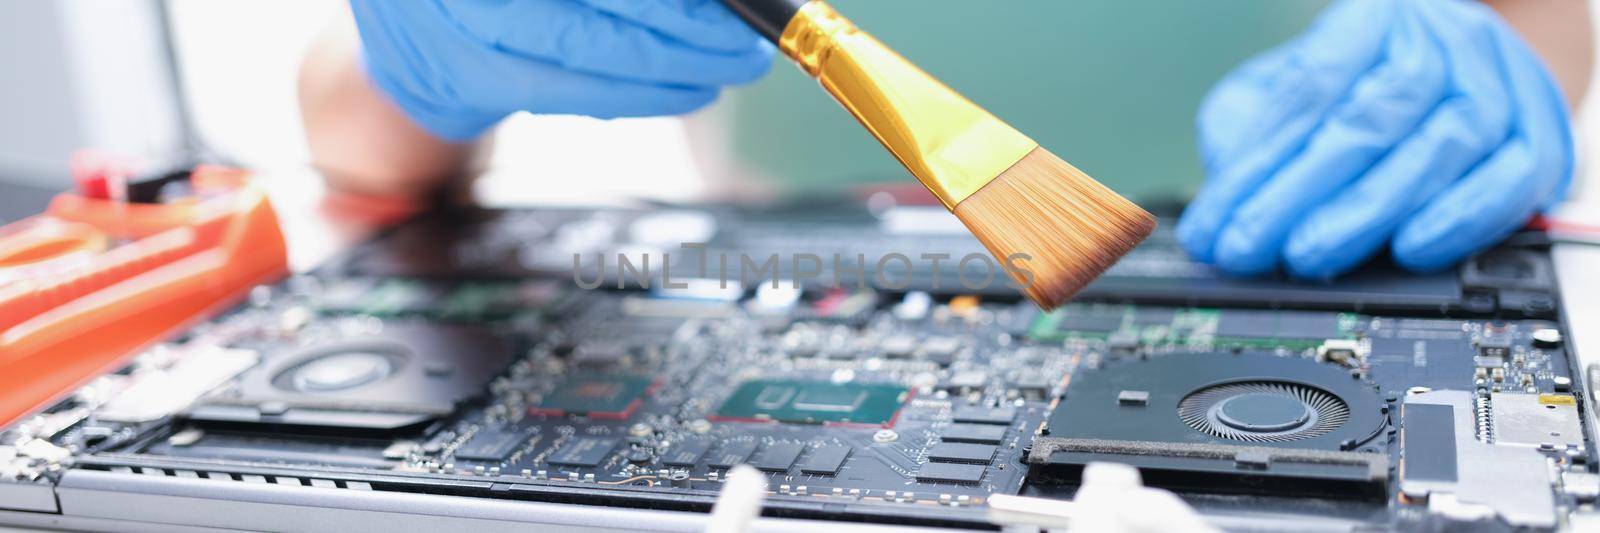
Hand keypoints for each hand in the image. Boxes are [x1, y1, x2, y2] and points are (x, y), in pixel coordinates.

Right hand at [348, 0, 773, 140]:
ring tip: (732, 65)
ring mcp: (470, 26)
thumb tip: (711, 2)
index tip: (732, 1)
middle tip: (748, 37)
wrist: (411, 22)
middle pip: (602, 2)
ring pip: (593, 49)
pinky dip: (642, 94)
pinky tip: (690, 89)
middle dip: (689, 22)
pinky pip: (575, 92)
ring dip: (677, 63)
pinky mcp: (477, 81)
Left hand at [1177, 0, 1572, 278]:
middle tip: (1251, 249)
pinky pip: (1506, 180)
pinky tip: (1408, 250)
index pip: (1308, 90)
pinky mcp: (1536, 138)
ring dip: (1367, 213)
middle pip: (1368, 119)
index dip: (1254, 166)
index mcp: (1370, 19)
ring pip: (1439, 146)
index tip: (1214, 227)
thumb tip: (1219, 205)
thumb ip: (1245, 134)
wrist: (1469, 75)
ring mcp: (1496, 86)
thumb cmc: (1360, 89)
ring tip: (1310, 257)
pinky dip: (1457, 220)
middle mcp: (1438, 42)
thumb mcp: (1282, 90)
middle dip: (1298, 195)